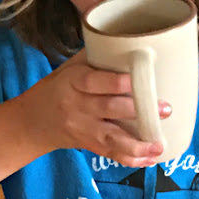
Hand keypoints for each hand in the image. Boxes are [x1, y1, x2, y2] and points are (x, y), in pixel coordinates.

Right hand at [20, 50, 169, 166]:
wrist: (32, 121)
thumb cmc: (59, 86)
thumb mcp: (70, 67)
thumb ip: (97, 56)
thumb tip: (132, 38)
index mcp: (72, 82)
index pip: (93, 82)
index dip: (115, 82)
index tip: (136, 79)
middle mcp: (77, 107)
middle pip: (108, 109)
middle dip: (138, 110)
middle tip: (165, 108)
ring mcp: (82, 129)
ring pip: (110, 138)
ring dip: (137, 144)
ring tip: (158, 145)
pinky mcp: (88, 145)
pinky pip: (110, 154)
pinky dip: (130, 159)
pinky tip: (149, 160)